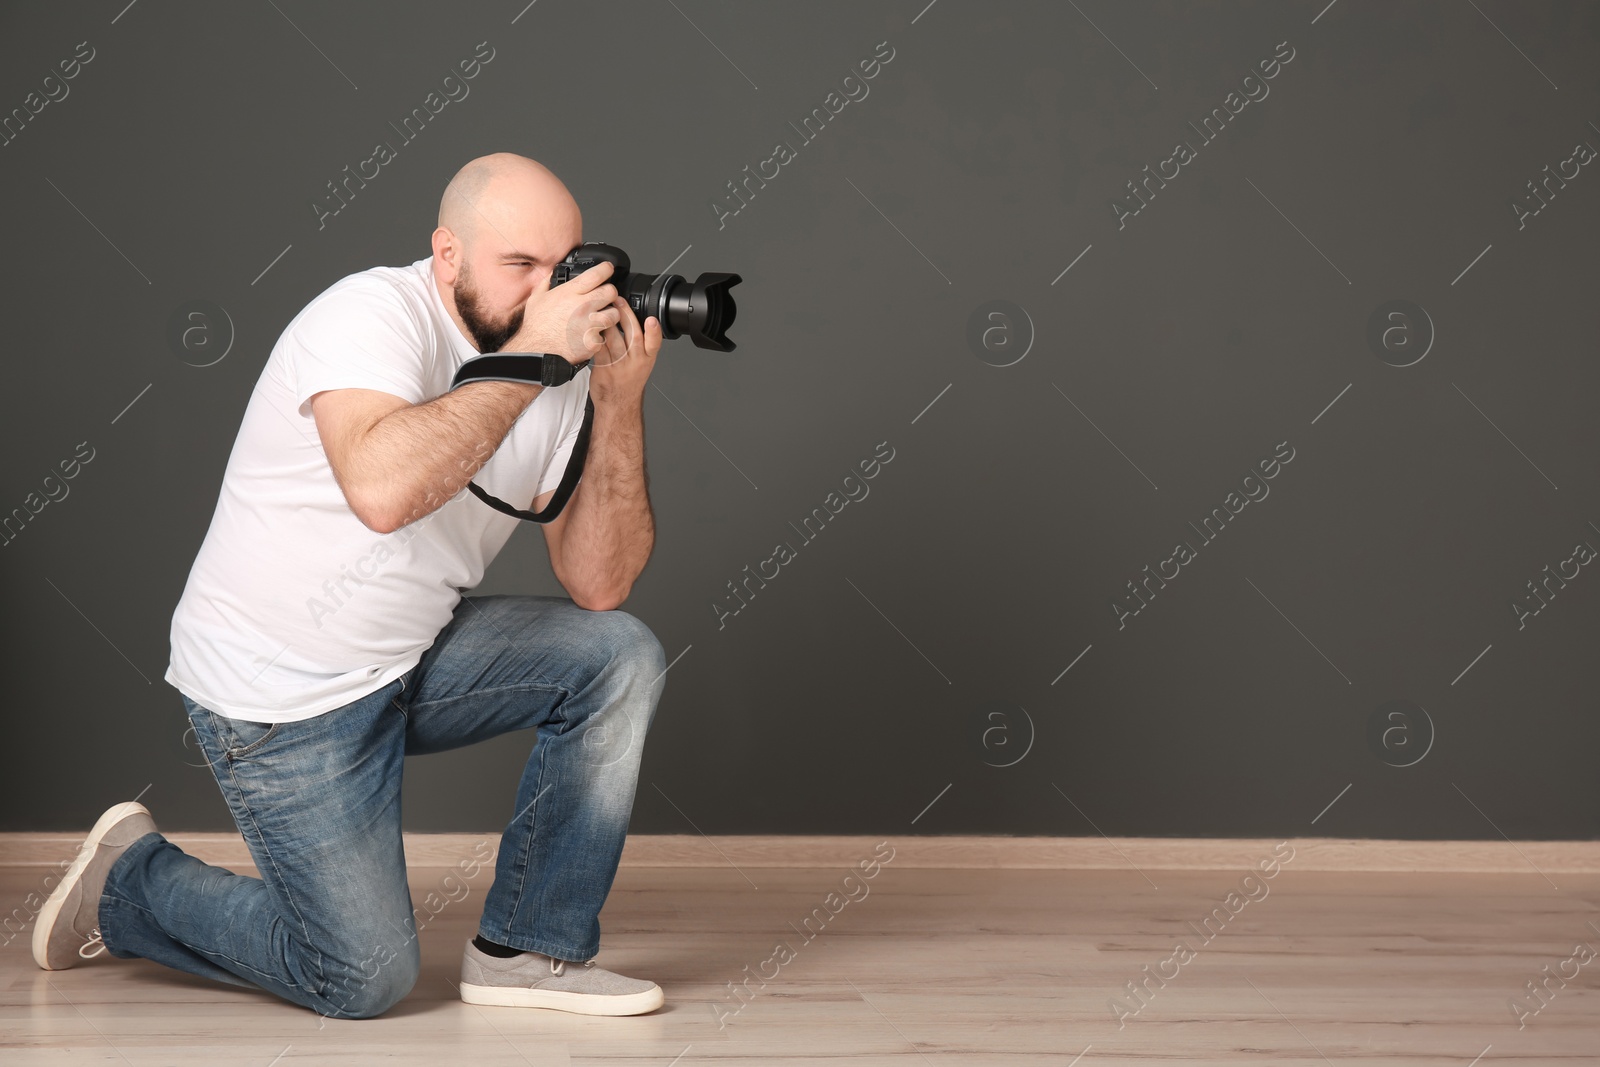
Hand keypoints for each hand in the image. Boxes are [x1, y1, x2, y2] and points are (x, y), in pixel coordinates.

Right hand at [501, 260, 621, 363]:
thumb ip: (546, 283)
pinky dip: (602, 335)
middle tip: (605, 298)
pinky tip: (593, 335)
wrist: (537, 352)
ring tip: (601, 318)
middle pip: (611, 292)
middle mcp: (582, 305)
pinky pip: (606, 335)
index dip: (606, 269)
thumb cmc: (536, 327)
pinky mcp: (594, 340)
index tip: (608, 269)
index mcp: (570, 293)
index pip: (596, 274)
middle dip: (610, 293)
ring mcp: (590, 324)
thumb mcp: (536, 299)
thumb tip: (552, 274)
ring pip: (614, 313)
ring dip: (610, 315)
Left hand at [589, 292, 659, 407]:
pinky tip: (590, 325)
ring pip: (613, 339)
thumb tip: (630, 317)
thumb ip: (640, 343)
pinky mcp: (602, 368)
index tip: (652, 320)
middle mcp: (634, 362)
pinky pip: (597, 348)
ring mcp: (618, 365)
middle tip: (618, 300)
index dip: (654, 332)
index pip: (654, 343)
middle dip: (626, 316)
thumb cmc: (628, 381)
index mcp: (647, 359)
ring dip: (606, 322)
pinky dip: (594, 336)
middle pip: (632, 335)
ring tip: (601, 307)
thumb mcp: (643, 363)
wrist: (618, 404)